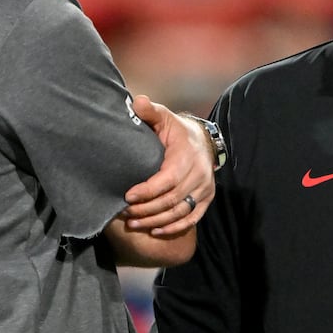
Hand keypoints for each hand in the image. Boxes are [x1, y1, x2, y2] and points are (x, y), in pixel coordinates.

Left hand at [122, 95, 215, 235]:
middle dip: (147, 209)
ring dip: (156, 221)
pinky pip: (192, 218)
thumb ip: (149, 111)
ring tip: (134, 223)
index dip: (148, 191)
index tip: (127, 196)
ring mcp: (205, 188)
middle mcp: (199, 174)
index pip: (168, 179)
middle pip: (172, 199)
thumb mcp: (164, 117)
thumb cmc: (176, 131)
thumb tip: (136, 102)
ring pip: (180, 212)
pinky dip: (174, 228)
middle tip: (126, 213)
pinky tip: (155, 230)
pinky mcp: (207, 199)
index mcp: (187, 155)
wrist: (203, 141)